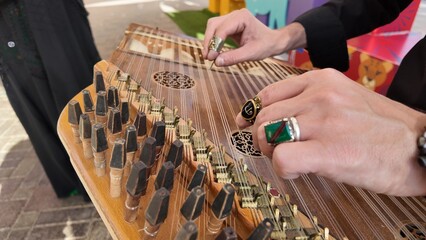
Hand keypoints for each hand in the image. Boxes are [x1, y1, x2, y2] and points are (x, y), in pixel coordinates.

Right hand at [203, 9, 305, 65]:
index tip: (211, 58)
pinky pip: (216, 30)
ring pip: (212, 26)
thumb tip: (216, 62)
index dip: (214, 43)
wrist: (273, 42)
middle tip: (207, 57)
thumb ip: (233, 58)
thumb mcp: (250, 54)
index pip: (222, 29)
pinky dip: (213, 41)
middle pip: (213, 25)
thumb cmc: (265, 46)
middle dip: (208, 41)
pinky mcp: (229, 25)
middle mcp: (235, 15)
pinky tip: (213, 52)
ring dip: (208, 41)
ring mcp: (231, 18)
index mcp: (242, 18)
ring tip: (209, 56)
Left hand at [236, 68, 425, 195]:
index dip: (254, 114)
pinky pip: (282, 159)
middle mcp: (320, 95)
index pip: (267, 94)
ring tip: (292, 160)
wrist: (421, 146)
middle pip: (262, 116)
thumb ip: (310, 101)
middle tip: (277, 150)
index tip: (249, 126)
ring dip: (271, 152)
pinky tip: (301, 171)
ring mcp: (324, 121)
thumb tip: (273, 119)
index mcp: (322, 79)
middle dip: (263, 137)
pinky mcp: (329, 150)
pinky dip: (284, 169)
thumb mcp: (345, 98)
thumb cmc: (382, 128)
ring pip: (266, 135)